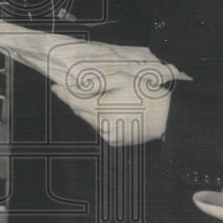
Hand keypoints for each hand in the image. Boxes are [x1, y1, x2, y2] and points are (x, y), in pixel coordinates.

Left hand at [50, 62, 174, 145]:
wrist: (166, 115)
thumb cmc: (143, 92)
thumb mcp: (120, 79)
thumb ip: (95, 83)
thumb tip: (76, 86)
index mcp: (101, 109)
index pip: (74, 101)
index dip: (63, 93)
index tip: (55, 87)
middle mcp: (101, 126)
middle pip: (80, 112)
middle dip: (78, 101)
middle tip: (78, 91)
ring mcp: (108, 136)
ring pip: (90, 121)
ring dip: (90, 111)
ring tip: (104, 100)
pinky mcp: (115, 142)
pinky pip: (101, 129)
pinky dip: (101, 120)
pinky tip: (114, 112)